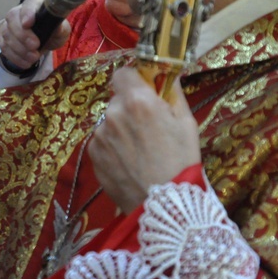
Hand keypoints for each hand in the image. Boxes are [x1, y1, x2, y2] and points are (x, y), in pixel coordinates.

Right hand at [0, 0, 70, 69]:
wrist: (44, 40)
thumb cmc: (53, 31)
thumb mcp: (62, 30)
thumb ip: (61, 29)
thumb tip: (57, 28)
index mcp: (35, 3)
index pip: (29, 4)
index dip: (27, 13)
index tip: (28, 23)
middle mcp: (18, 11)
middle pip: (12, 18)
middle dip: (22, 35)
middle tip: (35, 46)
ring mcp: (8, 24)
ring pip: (7, 34)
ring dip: (20, 49)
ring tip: (34, 57)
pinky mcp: (2, 37)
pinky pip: (3, 47)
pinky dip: (15, 57)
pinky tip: (26, 62)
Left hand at [88, 67, 199, 213]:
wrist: (164, 204)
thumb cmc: (182, 161)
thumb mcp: (186, 122)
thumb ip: (171, 93)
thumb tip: (164, 75)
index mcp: (137, 101)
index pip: (123, 73)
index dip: (134, 81)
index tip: (143, 92)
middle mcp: (113, 113)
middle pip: (117, 99)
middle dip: (130, 107)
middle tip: (148, 127)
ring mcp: (99, 134)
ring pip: (109, 122)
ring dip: (120, 128)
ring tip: (140, 150)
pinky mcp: (92, 153)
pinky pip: (103, 141)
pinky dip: (113, 146)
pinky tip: (129, 162)